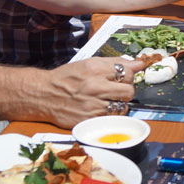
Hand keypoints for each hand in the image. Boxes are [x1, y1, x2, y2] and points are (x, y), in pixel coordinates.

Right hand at [36, 56, 150, 127]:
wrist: (43, 95)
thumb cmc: (67, 78)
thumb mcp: (89, 63)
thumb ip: (115, 63)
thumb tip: (140, 64)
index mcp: (96, 70)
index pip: (128, 73)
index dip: (128, 76)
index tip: (121, 79)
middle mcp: (95, 88)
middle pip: (129, 92)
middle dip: (125, 91)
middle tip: (115, 90)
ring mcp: (92, 106)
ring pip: (122, 107)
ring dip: (118, 104)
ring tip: (107, 100)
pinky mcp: (89, 120)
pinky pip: (111, 119)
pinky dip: (110, 115)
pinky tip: (101, 109)